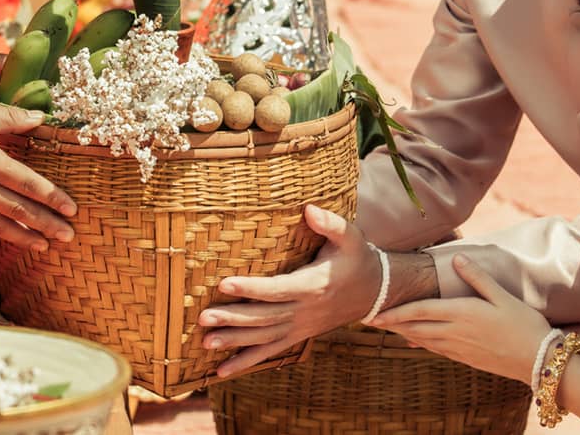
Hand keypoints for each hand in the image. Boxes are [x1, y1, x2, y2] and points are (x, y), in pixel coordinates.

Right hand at [0, 99, 76, 250]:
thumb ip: (10, 119)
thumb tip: (40, 118)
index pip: (30, 185)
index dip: (53, 198)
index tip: (72, 209)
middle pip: (20, 210)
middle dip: (47, 224)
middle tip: (69, 237)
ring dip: (25, 237)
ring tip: (44, 246)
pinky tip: (8, 235)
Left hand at [197, 205, 382, 377]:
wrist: (376, 293)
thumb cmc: (357, 259)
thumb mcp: (351, 237)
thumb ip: (331, 223)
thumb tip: (309, 209)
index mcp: (313, 286)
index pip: (277, 289)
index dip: (251, 288)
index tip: (224, 283)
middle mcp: (305, 311)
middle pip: (264, 317)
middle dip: (233, 318)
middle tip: (203, 318)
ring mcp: (301, 326)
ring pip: (263, 338)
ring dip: (234, 341)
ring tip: (205, 343)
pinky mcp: (298, 335)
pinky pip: (270, 351)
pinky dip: (246, 361)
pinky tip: (222, 370)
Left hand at [368, 255, 550, 383]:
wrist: (539, 360)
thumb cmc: (525, 324)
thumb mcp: (503, 296)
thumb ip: (478, 277)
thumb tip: (458, 257)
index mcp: (462, 313)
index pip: (420, 311)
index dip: (395, 312)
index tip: (374, 313)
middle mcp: (455, 332)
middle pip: (415, 327)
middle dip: (391, 323)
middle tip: (369, 319)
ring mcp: (459, 348)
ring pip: (423, 340)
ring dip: (402, 333)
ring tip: (385, 327)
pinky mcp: (466, 358)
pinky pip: (436, 349)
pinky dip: (420, 343)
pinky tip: (413, 341)